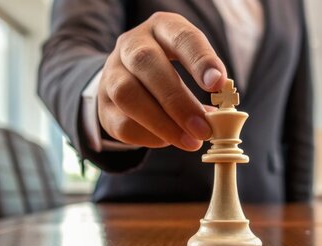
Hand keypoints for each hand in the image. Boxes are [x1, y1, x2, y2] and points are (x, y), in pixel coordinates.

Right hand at [97, 12, 226, 150]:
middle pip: (146, 64)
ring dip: (162, 124)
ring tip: (190, 142)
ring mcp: (111, 73)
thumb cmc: (170, 68)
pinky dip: (148, 136)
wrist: (128, 75)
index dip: (199, 60)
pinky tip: (169, 141)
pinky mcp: (102, 104)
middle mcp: (130, 44)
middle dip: (178, 101)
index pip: (180, 36)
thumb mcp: (190, 63)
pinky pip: (121, 123)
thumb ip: (206, 84)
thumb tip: (218, 118)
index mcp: (161, 28)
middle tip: (203, 128)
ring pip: (127, 95)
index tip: (217, 84)